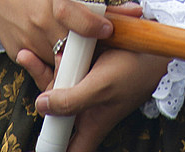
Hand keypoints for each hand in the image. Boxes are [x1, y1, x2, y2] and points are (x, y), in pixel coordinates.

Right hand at [0, 0, 111, 66]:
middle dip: (90, 47)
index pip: (71, 12)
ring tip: (82, 43)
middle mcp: (39, 18)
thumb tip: (127, 5)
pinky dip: (55, 57)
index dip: (91, 24)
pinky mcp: (18, 50)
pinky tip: (59, 44)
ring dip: (74, 55)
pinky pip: (44, 62)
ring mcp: (28, 37)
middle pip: (72, 44)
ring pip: (60, 58)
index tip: (108, 28)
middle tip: (104, 43)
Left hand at [29, 47, 168, 151]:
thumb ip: (71, 101)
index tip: (36, 144)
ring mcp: (85, 87)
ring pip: (57, 85)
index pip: (66, 149)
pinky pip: (66, 66)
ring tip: (44, 52)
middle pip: (52, 111)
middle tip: (30, 60)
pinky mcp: (87, 68)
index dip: (51, 148)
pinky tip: (58, 45)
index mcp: (89, 125)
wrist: (153, 42)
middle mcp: (85, 109)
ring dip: (46, 68)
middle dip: (41, 89)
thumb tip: (40, 107)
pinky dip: (60, 56)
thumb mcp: (101, 87)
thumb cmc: (133, 70)